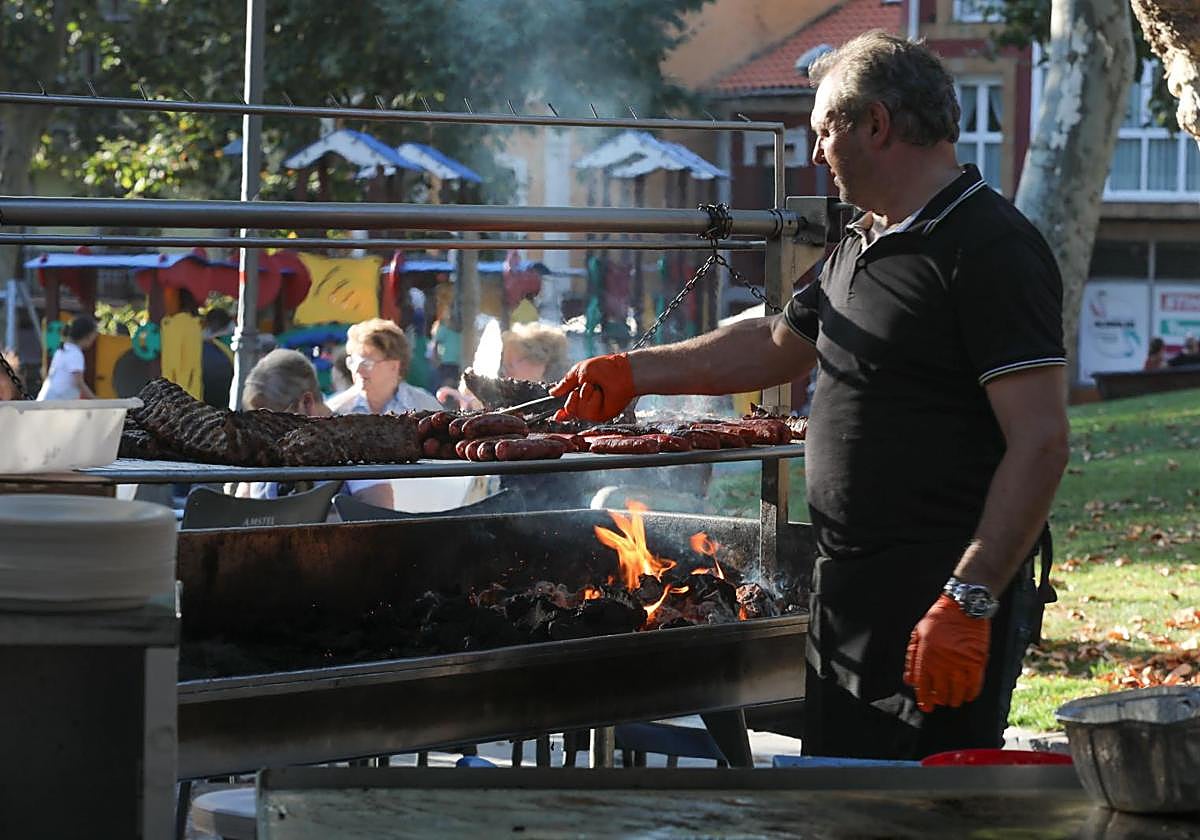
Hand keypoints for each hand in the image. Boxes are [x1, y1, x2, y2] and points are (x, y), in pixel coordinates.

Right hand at [549, 353, 634, 421]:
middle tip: (581, 388)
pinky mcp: (602, 415)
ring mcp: (594, 410)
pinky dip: (592, 400)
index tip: (556, 415)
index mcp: (580, 393)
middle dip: (572, 399)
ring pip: (577, 411)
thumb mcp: (578, 372)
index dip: (561, 412)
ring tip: (595, 387)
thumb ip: (564, 384)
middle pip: (569, 410)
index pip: (568, 406)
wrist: (621, 371)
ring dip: (584, 395)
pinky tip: (600, 393)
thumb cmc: (604, 367)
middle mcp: (586, 403)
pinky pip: (588, 412)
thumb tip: (551, 393)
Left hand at [904, 594, 989, 712]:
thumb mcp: (918, 634)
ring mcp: (961, 663)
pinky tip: (969, 696)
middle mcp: (943, 662)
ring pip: (958, 691)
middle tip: (941, 702)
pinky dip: (972, 693)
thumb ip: (912, 658)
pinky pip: (975, 684)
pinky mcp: (977, 661)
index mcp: (926, 656)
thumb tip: (909, 680)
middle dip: (940, 700)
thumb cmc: (939, 619)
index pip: (923, 686)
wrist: (964, 605)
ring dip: (955, 700)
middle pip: (941, 692)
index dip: (924, 699)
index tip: (927, 707)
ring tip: (954, 701)